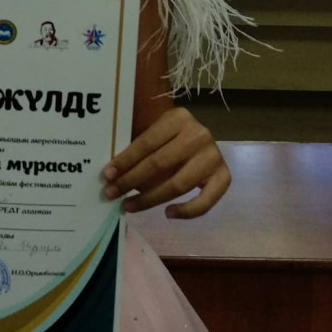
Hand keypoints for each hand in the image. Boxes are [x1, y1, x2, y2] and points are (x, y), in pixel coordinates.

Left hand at [101, 107, 230, 218]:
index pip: (147, 142)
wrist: (196, 137)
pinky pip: (206, 200)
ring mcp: (214, 156)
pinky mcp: (224, 176)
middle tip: (111, 193)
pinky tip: (167, 213)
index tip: (107, 175)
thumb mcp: (153, 133)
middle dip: (132, 181)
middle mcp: (199, 134)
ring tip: (128, 206)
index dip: (126, 160)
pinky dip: (187, 211)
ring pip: (178, 184)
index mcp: (178, 118)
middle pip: (160, 163)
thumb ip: (137, 150)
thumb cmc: (166, 137)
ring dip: (150, 199)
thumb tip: (112, 176)